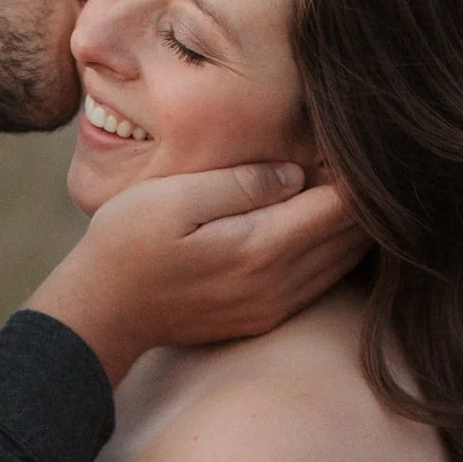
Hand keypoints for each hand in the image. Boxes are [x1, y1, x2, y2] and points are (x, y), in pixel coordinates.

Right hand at [27, 167, 364, 385]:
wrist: (100, 312)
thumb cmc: (127, 244)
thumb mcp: (174, 197)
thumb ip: (240, 183)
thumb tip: (296, 174)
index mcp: (260, 248)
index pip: (340, 207)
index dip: (357, 172)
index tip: (353, 141)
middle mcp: (276, 285)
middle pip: (350, 238)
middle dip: (362, 199)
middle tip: (355, 159)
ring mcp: (270, 309)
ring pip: (341, 264)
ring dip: (350, 228)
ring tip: (344, 186)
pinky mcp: (260, 320)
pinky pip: (318, 285)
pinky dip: (331, 253)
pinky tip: (318, 225)